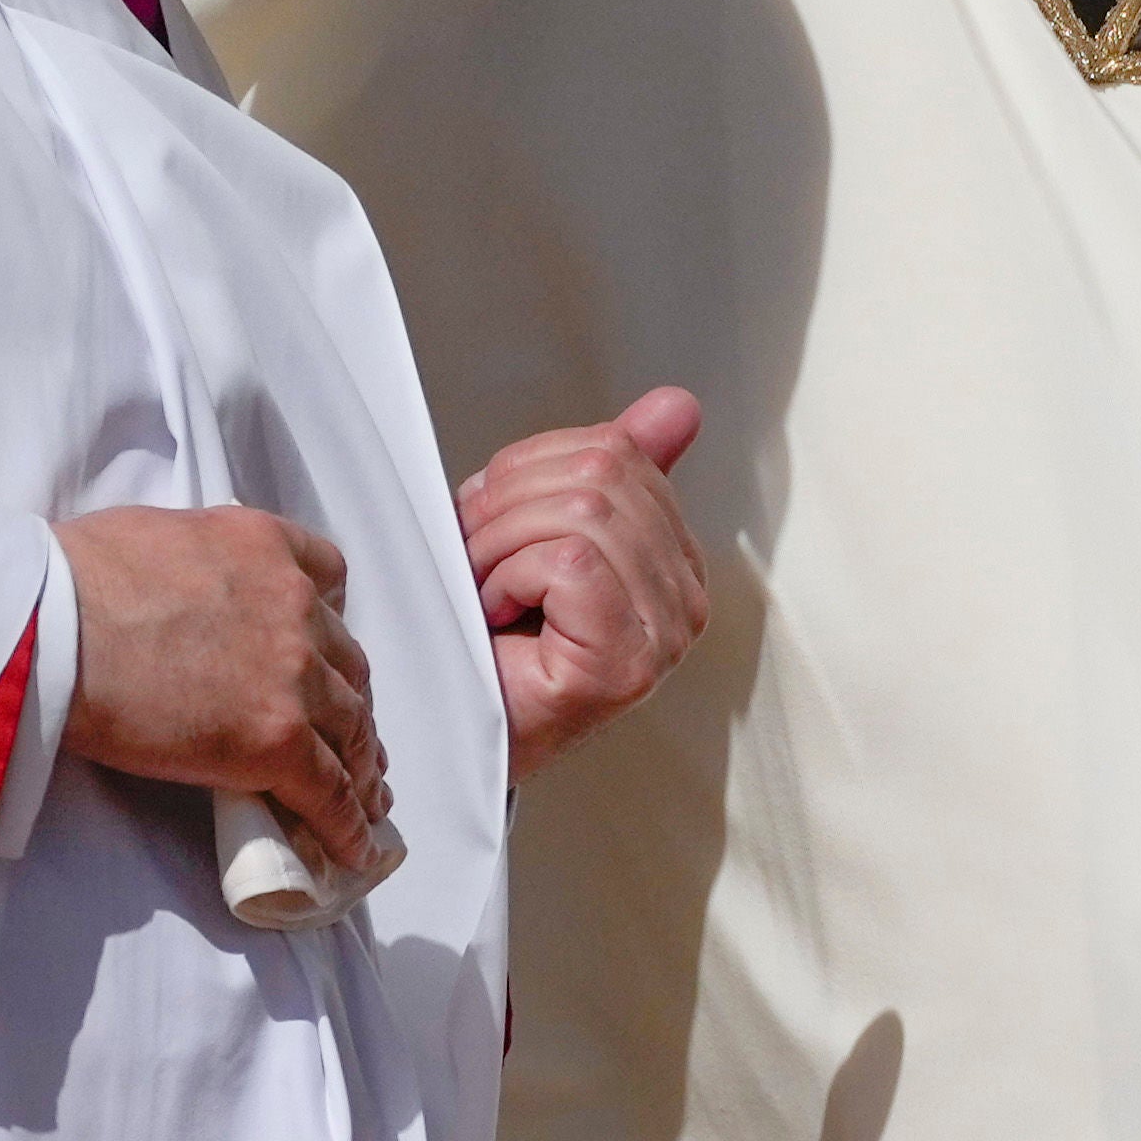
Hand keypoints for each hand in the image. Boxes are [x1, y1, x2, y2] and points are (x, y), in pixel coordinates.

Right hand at [56, 503, 386, 855]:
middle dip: (349, 705)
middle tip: (350, 739)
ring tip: (363, 801)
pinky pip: (328, 791)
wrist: (49, 626)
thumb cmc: (67, 579)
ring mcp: (291, 675)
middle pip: (346, 666)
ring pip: (350, 730)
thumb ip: (196, 563)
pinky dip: (345, 824)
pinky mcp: (276, 741)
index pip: (328, 581)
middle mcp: (293, 605)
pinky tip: (351, 849)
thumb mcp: (153, 534)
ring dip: (360, 769)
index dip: (329, 627)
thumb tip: (180, 594)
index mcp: (263, 546)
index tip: (326, 656)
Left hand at [465, 389, 712, 772]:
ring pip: (583, 513)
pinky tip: (501, 616)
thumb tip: (677, 406)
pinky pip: (570, 561)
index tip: (491, 521)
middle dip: (510, 503)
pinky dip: (512, 577)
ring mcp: (665, 635)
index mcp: (674, 558)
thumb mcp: (539, 531)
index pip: (616, 453)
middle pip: (601, 475)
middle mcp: (687, 598)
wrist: (454, 734)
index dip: (531, 469)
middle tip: (476, 557)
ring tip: (487, 589)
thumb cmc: (488, 640)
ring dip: (502, 543)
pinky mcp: (629, 661)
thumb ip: (607, 471)